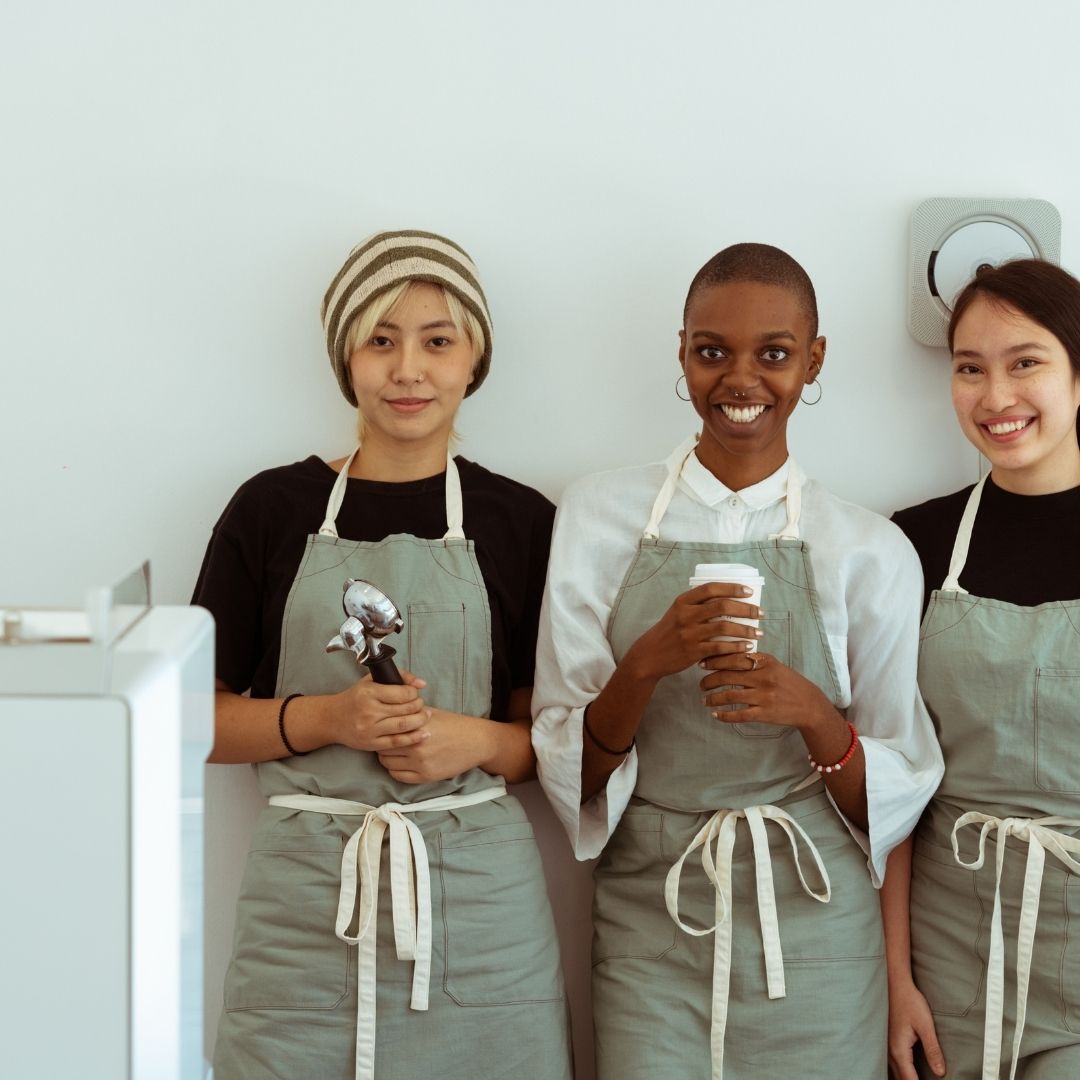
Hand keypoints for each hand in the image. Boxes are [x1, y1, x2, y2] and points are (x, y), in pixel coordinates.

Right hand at [329, 671, 429, 751]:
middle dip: (419, 706)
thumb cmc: (355, 697)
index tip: (416, 693)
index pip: (402, 693)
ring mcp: (370, 729)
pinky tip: (424, 733)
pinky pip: (397, 742)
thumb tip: (421, 683)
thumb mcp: (372, 681)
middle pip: (405, 710)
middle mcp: (369, 711)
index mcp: (369, 693)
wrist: (332, 719)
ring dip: (420, 721)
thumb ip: (398, 677)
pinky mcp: (371, 743)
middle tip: (422, 705)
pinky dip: (413, 738)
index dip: (415, 693)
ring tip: (425, 716)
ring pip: (403, 726)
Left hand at [377, 708, 494, 783]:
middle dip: (383, 746)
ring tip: (395, 754)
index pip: (386, 731)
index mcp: (416, 726)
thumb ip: (410, 714)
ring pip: (388, 764)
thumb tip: (389, 712)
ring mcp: (421, 763)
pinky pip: (399, 777)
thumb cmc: (454, 724)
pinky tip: (401, 764)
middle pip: (384, 749)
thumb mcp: (431, 712)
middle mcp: (416, 745)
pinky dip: (395, 771)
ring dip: (388, 759)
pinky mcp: (426, 776)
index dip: (383, 731)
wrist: (475, 742)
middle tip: (387, 743)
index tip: (383, 731)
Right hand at [625, 583, 760, 684]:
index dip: (732, 588)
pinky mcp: (693, 651)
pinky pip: (720, 647)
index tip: (749, 591)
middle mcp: (686, 615)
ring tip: (758, 632)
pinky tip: (747, 647)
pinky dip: (736, 646)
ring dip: (745, 629)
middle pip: (722, 606)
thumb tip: (728, 599)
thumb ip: (697, 605)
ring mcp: (689, 633)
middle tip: (760, 613)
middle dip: (746, 609)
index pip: (711, 588)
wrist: (650, 655)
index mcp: (683, 601)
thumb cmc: (668, 632)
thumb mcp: (677, 612)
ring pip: (724, 627)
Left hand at [699, 650, 834, 733]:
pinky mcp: (765, 714)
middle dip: (710, 680)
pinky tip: (715, 714)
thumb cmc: (787, 682)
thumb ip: (753, 659)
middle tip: (701, 684)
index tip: (702, 663)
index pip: (733, 658)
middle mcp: (763, 678)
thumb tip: (726, 653)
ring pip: (730, 696)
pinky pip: (739, 715)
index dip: (714, 661)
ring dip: (713, 698)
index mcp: (765, 662)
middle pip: (728, 676)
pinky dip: (724, 715)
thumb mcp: (773, 665)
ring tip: (704, 699)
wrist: (809, 704)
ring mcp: (764, 697)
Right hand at [888, 979, 945, 1078]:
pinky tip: (909, 1070)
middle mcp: (890, 1051)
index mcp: (899, 1050)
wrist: (894, 984)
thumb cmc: (909, 1002)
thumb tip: (940, 1073)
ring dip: (906, 1078)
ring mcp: (886, 1046)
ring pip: (895, 1072)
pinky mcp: (887, 1041)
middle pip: (901, 1078)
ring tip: (918, 1077)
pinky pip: (893, 1064)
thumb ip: (933, 1050)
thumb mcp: (925, 1026)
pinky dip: (902, 1071)